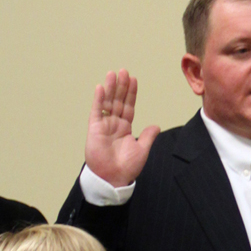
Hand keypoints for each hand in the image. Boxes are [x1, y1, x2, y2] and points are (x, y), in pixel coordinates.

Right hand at [84, 69, 156, 187]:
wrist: (113, 178)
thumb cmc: (126, 167)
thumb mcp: (142, 150)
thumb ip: (148, 136)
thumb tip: (156, 126)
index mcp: (125, 128)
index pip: (129, 106)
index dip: (131, 93)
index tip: (133, 79)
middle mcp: (114, 124)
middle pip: (118, 101)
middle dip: (121, 86)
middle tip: (124, 71)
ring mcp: (104, 125)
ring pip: (108, 102)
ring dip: (110, 88)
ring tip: (113, 74)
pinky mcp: (94, 129)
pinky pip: (97, 111)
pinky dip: (99, 99)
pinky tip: (101, 87)